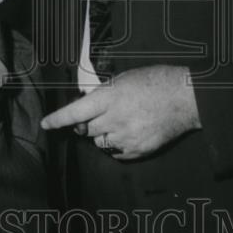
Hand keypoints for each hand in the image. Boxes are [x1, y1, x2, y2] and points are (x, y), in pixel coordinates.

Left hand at [40, 66, 200, 160]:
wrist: (186, 99)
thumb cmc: (156, 82)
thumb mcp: (124, 79)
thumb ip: (104, 94)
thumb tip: (87, 106)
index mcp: (110, 97)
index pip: (76, 112)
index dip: (58, 119)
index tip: (46, 124)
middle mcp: (116, 119)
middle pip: (88, 129)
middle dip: (90, 123)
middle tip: (103, 115)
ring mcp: (127, 137)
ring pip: (101, 143)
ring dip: (104, 135)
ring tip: (121, 121)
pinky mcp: (139, 150)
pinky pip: (117, 153)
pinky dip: (118, 145)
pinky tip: (131, 131)